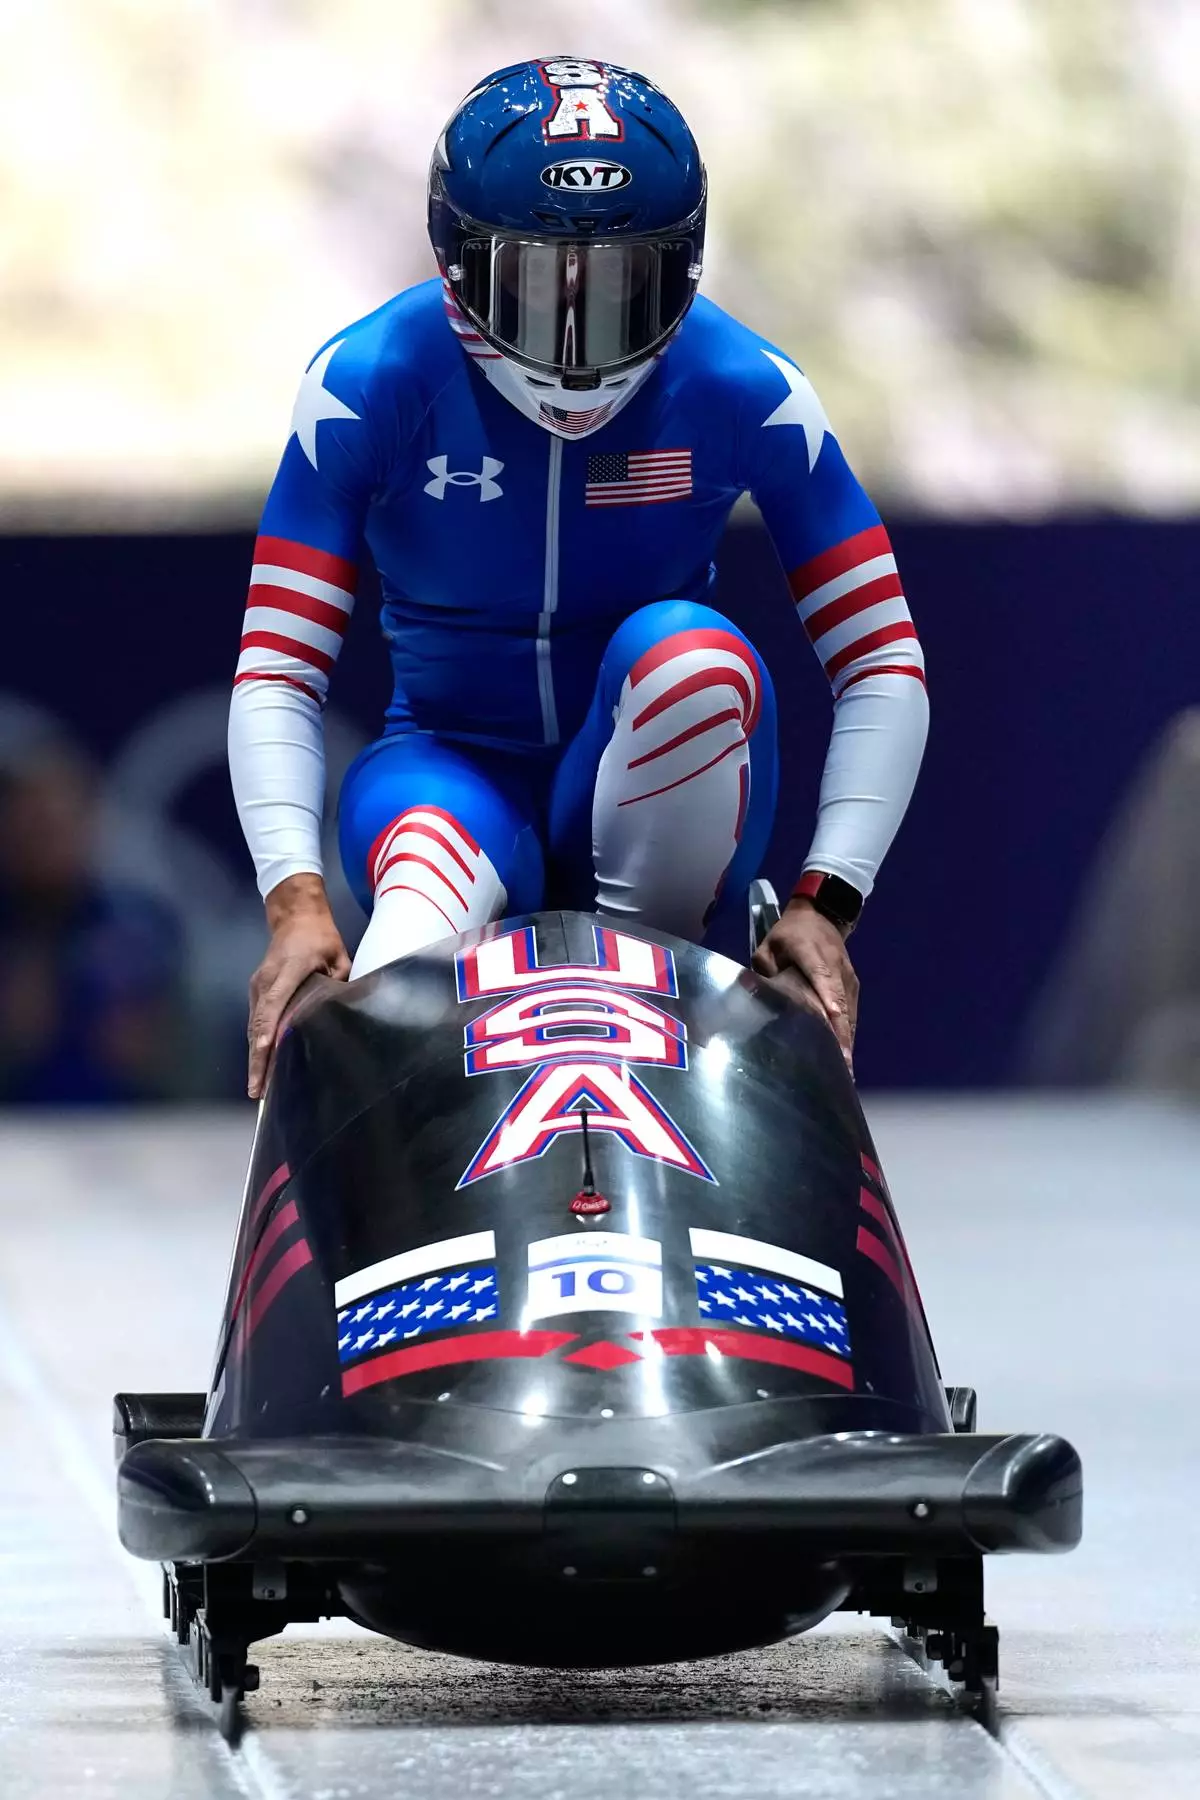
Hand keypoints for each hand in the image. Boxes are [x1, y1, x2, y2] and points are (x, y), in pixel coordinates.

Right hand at [247, 874, 349, 1098]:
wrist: (294, 916)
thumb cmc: (320, 938)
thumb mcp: (339, 957)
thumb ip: (341, 984)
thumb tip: (345, 1013)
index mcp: (289, 970)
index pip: (275, 1003)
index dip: (269, 1030)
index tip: (263, 1052)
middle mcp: (266, 980)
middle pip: (258, 1023)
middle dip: (257, 1058)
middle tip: (257, 1091)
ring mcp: (257, 986)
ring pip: (254, 1026)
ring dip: (255, 1057)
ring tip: (258, 1088)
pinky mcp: (256, 990)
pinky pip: (256, 1021)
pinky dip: (257, 1044)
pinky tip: (261, 1065)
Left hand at [751, 895, 858, 1072]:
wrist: (821, 915)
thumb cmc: (789, 934)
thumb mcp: (767, 947)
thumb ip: (763, 971)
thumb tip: (753, 996)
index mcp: (814, 956)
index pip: (824, 985)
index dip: (830, 1010)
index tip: (834, 1034)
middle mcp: (837, 969)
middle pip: (842, 1007)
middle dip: (843, 1039)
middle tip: (842, 1070)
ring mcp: (848, 979)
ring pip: (850, 1014)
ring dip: (847, 1042)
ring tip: (844, 1073)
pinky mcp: (852, 986)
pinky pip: (851, 1013)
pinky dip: (847, 1034)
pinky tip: (843, 1056)